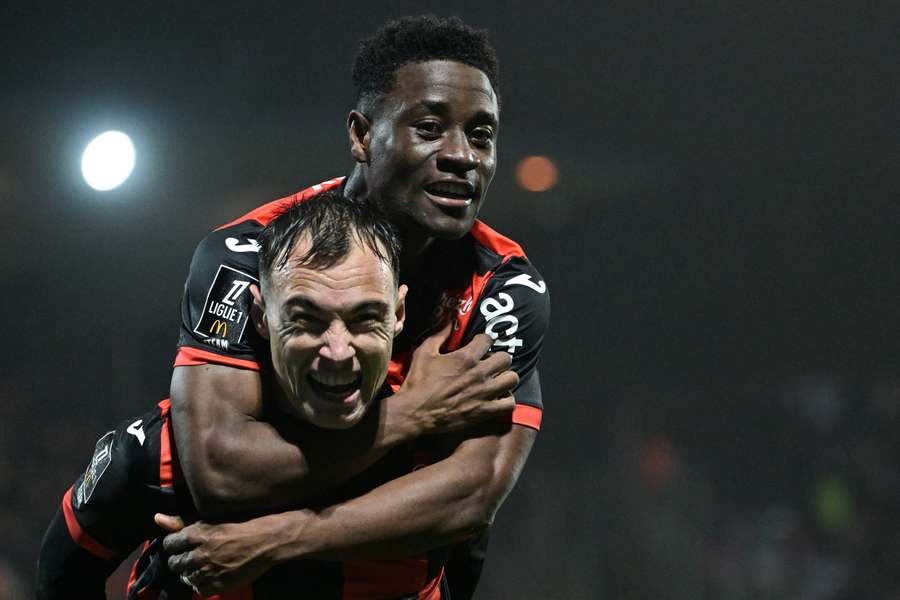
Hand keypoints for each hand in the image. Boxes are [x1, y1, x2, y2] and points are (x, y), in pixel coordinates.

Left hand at [155, 513, 277, 595]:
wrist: (266, 542)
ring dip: (193, 571)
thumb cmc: (241, 525)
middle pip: (174, 563)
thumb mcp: (211, 519)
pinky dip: (203, 583)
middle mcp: (197, 555)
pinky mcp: (216, 586)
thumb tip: (156, 518)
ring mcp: (206, 572)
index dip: (177, 544)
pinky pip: (198, 589)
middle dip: (182, 559)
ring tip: (206, 565)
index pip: (169, 544)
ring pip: (186, 577)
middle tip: (196, 555)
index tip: (186, 544)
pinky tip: (212, 575)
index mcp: (195, 535)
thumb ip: (181, 521)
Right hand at [397, 322, 517, 433]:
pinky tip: (498, 398)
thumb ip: (439, 335)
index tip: (479, 345)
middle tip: (491, 363)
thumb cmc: (418, 382)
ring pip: (512, 379)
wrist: (415, 413)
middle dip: (499, 358)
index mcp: (465, 358)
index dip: (484, 340)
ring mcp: (484, 393)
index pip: (488, 339)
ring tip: (498, 380)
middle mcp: (479, 373)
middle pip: (505, 358)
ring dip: (506, 378)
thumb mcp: (424, 353)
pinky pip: (509, 404)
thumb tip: (449, 320)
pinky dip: (506, 400)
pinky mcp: (485, 411)